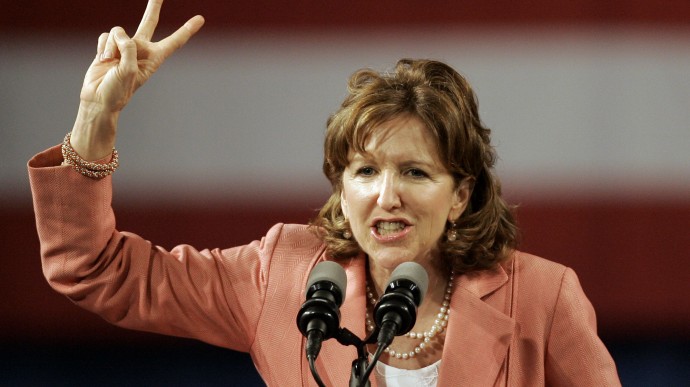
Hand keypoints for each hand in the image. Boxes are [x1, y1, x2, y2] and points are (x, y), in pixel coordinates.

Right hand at [71, 0, 203, 159]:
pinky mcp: (109, 47)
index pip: (174, 41)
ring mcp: (124, 48)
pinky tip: (102, 61)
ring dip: (111, 46)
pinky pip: (106, 36)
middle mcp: (141, 50)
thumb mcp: (129, 70)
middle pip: (149, 23)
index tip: (200, 18)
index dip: (187, 30)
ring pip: (118, 31)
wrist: (98, 99)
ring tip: (110, 63)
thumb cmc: (118, 91)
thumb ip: (128, 48)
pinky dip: (103, 47)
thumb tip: (120, 33)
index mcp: (154, 58)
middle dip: (154, 7)